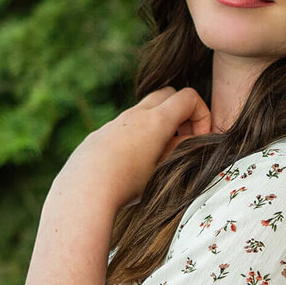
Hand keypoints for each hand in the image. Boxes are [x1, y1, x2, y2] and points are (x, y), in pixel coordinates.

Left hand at [58, 87, 211, 210]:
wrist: (83, 191)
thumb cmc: (127, 184)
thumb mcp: (162, 169)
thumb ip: (179, 149)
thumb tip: (187, 138)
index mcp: (156, 121)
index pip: (189, 97)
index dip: (202, 115)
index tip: (198, 139)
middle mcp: (135, 114)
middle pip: (167, 93)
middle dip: (181, 112)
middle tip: (181, 140)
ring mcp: (115, 122)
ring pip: (144, 109)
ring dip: (158, 124)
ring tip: (158, 154)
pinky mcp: (100, 134)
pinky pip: (125, 125)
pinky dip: (137, 134)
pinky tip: (132, 162)